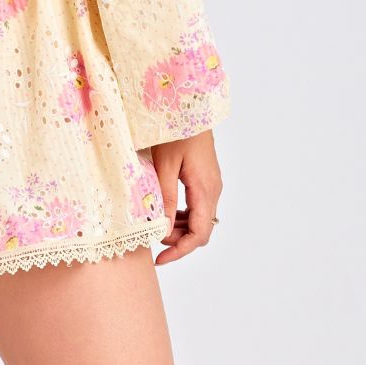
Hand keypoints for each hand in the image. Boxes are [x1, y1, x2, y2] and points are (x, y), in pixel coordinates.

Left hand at [149, 129, 221, 264]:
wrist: (189, 105)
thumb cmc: (175, 130)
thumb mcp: (164, 165)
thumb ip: (164, 198)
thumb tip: (161, 230)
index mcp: (205, 190)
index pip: (199, 234)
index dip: (180, 251)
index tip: (160, 259)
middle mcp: (213, 190)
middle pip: (200, 230)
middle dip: (177, 240)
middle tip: (152, 239)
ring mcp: (211, 184)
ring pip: (199, 219)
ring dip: (178, 228)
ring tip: (155, 226)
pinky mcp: (205, 178)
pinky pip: (196, 205)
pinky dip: (181, 214)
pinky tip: (164, 211)